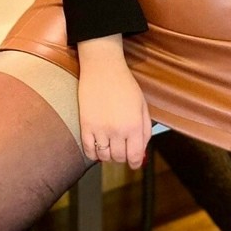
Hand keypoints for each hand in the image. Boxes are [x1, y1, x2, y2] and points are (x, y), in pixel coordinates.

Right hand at [77, 34, 151, 169]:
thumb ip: (145, 130)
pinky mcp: (86, 125)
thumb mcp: (142, 105)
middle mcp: (118, 130)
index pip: (136, 157)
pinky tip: (98, 144)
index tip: (134, 160)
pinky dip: (93, 152)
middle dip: (122, 156)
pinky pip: (89, 150)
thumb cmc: (125, 84)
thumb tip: (142, 151)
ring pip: (104, 157)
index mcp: (134, 125)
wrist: (103, 68)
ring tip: (109, 143)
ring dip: (108, 154)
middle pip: (119, 158)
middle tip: (121, 147)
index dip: (136, 162)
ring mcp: (100, 129)